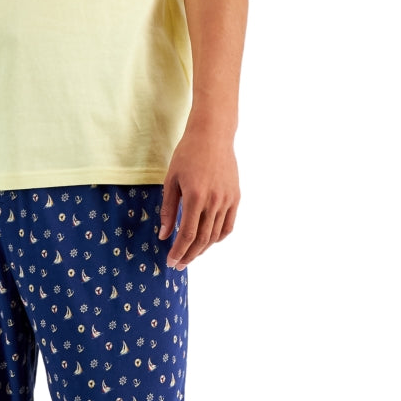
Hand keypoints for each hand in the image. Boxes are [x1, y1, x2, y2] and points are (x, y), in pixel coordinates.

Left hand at [158, 124, 239, 269]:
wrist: (212, 135)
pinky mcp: (235, 197)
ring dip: (203, 249)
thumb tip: (164, 235)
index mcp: (195, 197)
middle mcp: (214, 201)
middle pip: (202, 239)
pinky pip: (228, 225)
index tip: (171, 262)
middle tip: (179, 265)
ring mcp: (227, 200)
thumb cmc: (187, 154)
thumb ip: (168, 209)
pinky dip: (218, 237)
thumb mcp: (171, 180)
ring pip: (216, 235)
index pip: (187, 234)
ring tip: (191, 255)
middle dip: (189, 255)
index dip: (179, 251)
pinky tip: (208, 241)